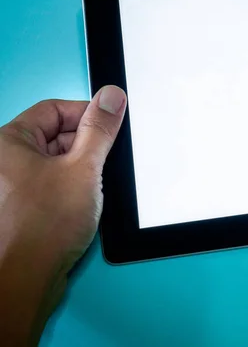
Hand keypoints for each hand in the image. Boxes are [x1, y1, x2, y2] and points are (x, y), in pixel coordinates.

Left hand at [0, 85, 126, 345]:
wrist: (28, 278)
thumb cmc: (43, 226)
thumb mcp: (84, 167)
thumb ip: (100, 129)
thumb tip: (111, 97)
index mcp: (8, 142)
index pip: (54, 109)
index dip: (87, 114)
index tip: (111, 122)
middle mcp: (5, 160)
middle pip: (55, 134)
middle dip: (85, 144)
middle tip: (104, 159)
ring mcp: (12, 184)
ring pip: (56, 160)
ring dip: (81, 167)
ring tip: (92, 185)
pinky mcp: (22, 205)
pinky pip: (53, 182)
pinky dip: (72, 186)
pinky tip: (83, 201)